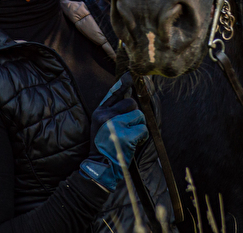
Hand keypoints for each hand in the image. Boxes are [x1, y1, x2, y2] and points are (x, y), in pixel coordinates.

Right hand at [79, 73, 148, 190]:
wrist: (100, 167)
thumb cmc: (103, 145)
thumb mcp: (100, 125)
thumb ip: (111, 110)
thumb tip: (128, 94)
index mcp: (99, 112)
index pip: (113, 93)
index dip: (124, 83)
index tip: (131, 75)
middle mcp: (106, 116)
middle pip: (131, 103)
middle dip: (134, 114)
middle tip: (129, 126)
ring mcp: (115, 126)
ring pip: (139, 116)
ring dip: (139, 127)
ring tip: (129, 137)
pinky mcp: (125, 136)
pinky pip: (143, 129)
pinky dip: (141, 137)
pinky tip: (132, 144)